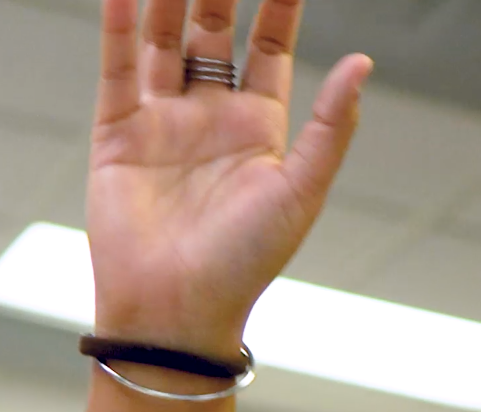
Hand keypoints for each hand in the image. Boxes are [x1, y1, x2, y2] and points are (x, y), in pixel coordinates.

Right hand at [88, 0, 370, 356]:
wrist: (177, 311)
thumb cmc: (246, 262)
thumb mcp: (300, 192)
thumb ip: (332, 127)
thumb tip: (363, 64)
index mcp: (260, 129)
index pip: (269, 46)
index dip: (278, 3)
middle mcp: (211, 118)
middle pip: (213, 30)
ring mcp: (162, 121)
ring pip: (163, 38)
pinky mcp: (117, 133)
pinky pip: (118, 67)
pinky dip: (119, 25)